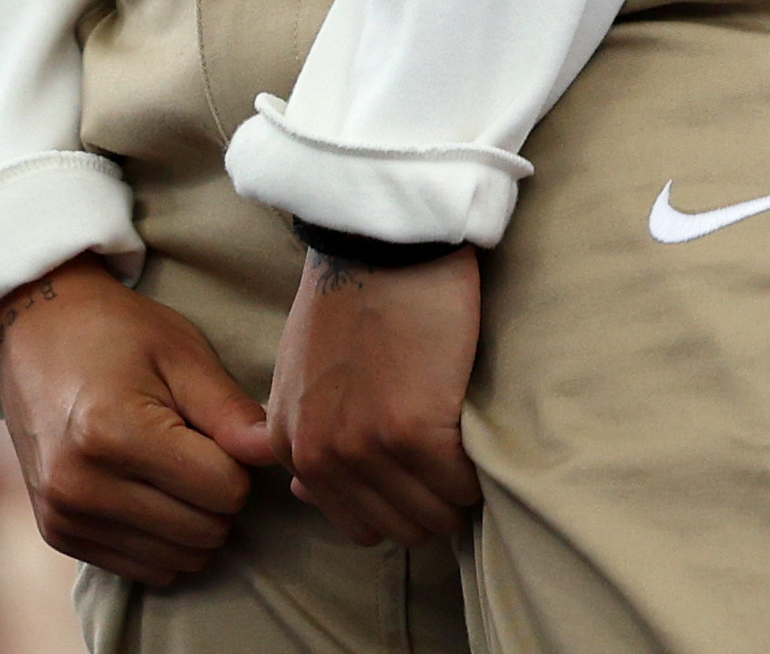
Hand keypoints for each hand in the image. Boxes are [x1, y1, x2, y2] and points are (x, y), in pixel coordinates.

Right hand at [0, 260, 278, 586]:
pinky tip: (141, 490)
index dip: (234, 461)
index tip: (210, 429)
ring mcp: (65, 515)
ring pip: (180, 561)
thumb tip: (275, 454)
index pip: (225, 490)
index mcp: (113, 433)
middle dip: (215, 494)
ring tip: (165, 468)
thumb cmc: (114, 332)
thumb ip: (230, 411)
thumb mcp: (179, 352)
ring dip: (190, 522)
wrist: (30, 328)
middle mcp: (82, 485)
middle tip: (190, 447)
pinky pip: (145, 570)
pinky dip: (160, 539)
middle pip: (206, 532)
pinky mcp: (57, 533)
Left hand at [268, 247, 484, 545]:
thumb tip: (303, 496)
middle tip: (446, 449)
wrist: (377, 241)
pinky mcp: (412, 432)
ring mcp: (363, 447)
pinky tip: (470, 425)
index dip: (400, 499)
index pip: (360, 524)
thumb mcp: (302, 373)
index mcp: (291, 445)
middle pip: (401, 528)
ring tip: (459, 436)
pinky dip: (478, 468)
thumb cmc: (350, 297)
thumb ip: (304, 435)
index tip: (416, 462)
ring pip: (436, 516)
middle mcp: (319, 455)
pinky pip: (463, 487)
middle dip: (432, 499)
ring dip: (459, 486)